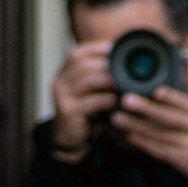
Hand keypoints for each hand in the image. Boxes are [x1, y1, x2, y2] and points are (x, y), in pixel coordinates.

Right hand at [45, 43, 116, 160]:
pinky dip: (107, 99)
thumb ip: (101, 73)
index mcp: (64, 72)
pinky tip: (118, 101)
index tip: (118, 48)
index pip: (79, 52)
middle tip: (127, 66)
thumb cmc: (87, 110)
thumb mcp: (92, 89)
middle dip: (106, 63)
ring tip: (126, 82)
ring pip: (87, 80)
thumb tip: (126, 56)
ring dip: (109, 79)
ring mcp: (61, 96)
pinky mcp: (68, 112)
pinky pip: (91, 101)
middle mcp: (59, 81)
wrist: (72, 138)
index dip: (98, 48)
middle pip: (82, 63)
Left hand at [111, 83, 187, 186]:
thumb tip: (161, 95)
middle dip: (144, 107)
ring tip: (118, 118)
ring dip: (136, 126)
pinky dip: (143, 143)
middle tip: (125, 99)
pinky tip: (130, 137)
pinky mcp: (184, 160)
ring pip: (159, 134)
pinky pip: (159, 150)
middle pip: (168, 116)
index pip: (184, 100)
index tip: (152, 88)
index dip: (168, 95)